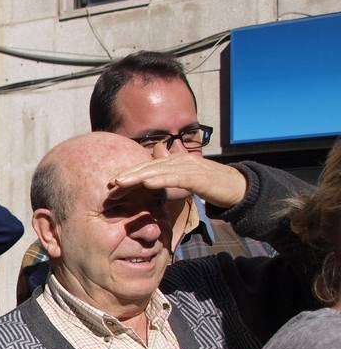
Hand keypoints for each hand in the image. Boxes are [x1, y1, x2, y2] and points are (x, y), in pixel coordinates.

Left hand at [109, 152, 246, 209]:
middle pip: (149, 167)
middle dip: (128, 174)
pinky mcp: (199, 177)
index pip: (148, 166)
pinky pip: (177, 178)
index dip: (129, 172)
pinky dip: (162, 180)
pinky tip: (148, 183)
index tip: (111, 182)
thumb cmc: (209, 183)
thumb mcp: (185, 178)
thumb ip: (169, 173)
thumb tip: (151, 169)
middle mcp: (180, 161)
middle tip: (110, 182)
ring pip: (160, 171)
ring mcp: (190, 167)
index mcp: (175, 161)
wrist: (237, 187)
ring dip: (139, 176)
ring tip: (122, 182)